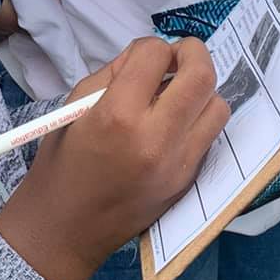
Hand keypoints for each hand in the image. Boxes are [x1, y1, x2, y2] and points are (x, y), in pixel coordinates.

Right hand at [0, 38, 228, 279]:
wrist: (65, 231)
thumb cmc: (61, 165)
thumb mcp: (74, 107)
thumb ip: (113, 74)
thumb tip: (150, 57)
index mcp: (117, 115)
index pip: (157, 55)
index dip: (150, 48)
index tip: (142, 61)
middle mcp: (155, 139)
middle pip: (201, 76)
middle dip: (192, 54)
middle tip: (176, 59)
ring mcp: (178, 165)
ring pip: (218, 106)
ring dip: (201, 91)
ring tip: (177, 97)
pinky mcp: (188, 182)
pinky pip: (210, 137)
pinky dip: (198, 121)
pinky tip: (175, 125)